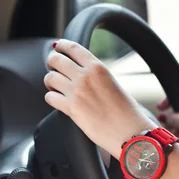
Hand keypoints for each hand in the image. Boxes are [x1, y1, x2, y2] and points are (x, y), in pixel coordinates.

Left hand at [44, 40, 155, 158]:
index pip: (73, 48)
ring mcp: (77, 92)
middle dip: (52, 63)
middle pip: (56, 60)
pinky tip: (57, 101)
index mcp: (98, 67)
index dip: (61, 46)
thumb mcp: (113, 84)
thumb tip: (83, 75)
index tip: (57, 48)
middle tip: (53, 68)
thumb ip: (97, 77)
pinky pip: (50, 97)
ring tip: (54, 87)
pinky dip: (51, 98)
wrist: (129, 132)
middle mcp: (85, 76)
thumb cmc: (127, 113)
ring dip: (50, 82)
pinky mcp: (71, 108)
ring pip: (50, 78)